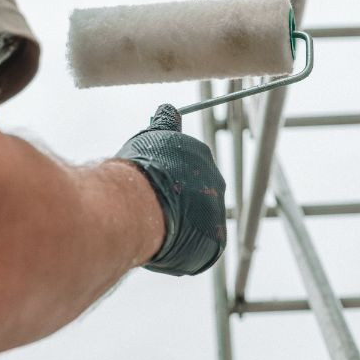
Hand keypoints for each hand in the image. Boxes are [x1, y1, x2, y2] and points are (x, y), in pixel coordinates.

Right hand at [114, 104, 226, 275]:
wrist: (144, 204)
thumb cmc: (143, 169)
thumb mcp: (153, 136)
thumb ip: (164, 123)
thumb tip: (168, 108)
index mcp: (199, 155)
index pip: (185, 170)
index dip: (166, 178)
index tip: (151, 184)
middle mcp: (214, 182)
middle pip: (191, 197)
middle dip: (171, 203)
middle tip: (146, 208)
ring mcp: (216, 212)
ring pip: (194, 224)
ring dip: (175, 228)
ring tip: (151, 227)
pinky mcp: (215, 241)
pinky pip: (198, 249)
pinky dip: (181, 250)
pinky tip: (161, 245)